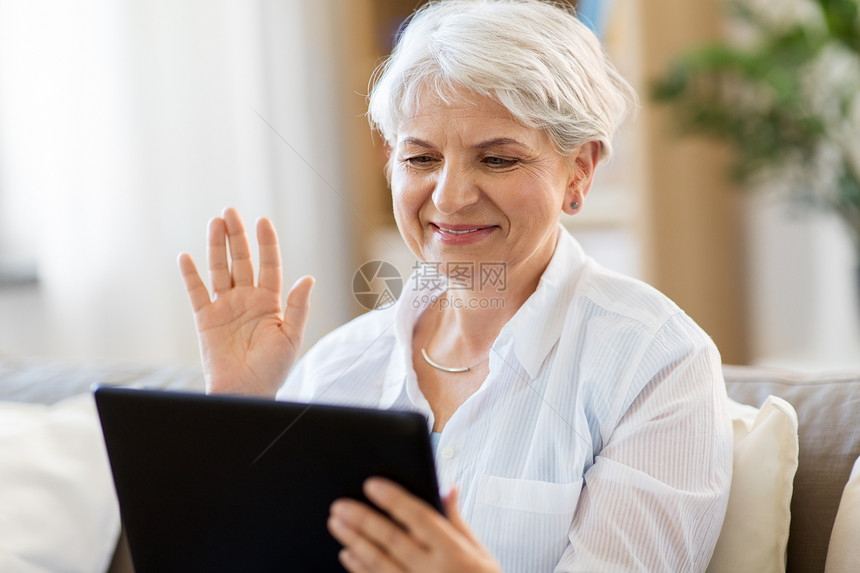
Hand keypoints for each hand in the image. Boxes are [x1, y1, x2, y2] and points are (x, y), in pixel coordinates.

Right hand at [178, 207, 313, 396]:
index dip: (266, 243)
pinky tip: (186, 257)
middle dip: (237, 236)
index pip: (268, 265)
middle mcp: (247, 300)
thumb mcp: (291, 337)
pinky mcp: (205, 319)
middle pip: (241, 261)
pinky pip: (196, 292)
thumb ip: (297, 307)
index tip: (263, 221)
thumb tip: (308, 278)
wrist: (245, 392)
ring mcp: (225, 307)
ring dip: (216, 247)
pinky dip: (190, 275)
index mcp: (270, 302)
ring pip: (220, 270)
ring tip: (214, 223)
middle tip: (230, 212)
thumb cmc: (272, 369)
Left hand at [328, 478, 502, 572]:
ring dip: (354, 541)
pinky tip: (347, 554)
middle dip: (362, 520)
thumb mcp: (479, 551)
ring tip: (336, 524)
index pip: (418, 517)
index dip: (394, 499)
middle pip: (391, 539)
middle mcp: (433, 570)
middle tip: (339, 505)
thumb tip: (448, 488)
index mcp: (454, 551)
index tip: (371, 484)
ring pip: (379, 562)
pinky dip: (360, 569)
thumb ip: (457, 520)